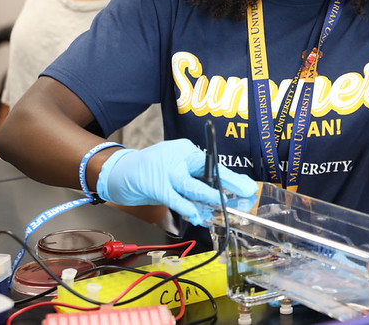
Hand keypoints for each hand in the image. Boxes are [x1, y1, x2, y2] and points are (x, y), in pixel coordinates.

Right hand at [96, 138, 258, 225]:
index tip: (248, 187)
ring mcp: (168, 171)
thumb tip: (222, 196)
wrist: (119, 171)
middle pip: (210, 171)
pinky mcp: (157, 186)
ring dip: (212, 200)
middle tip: (247, 194)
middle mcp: (180, 156)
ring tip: (225, 208)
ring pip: (195, 187)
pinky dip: (189, 210)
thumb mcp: (176, 167)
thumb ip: (195, 178)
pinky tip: (198, 217)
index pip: (214, 164)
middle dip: (231, 185)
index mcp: (187, 150)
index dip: (233, 178)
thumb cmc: (152, 171)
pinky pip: (178, 201)